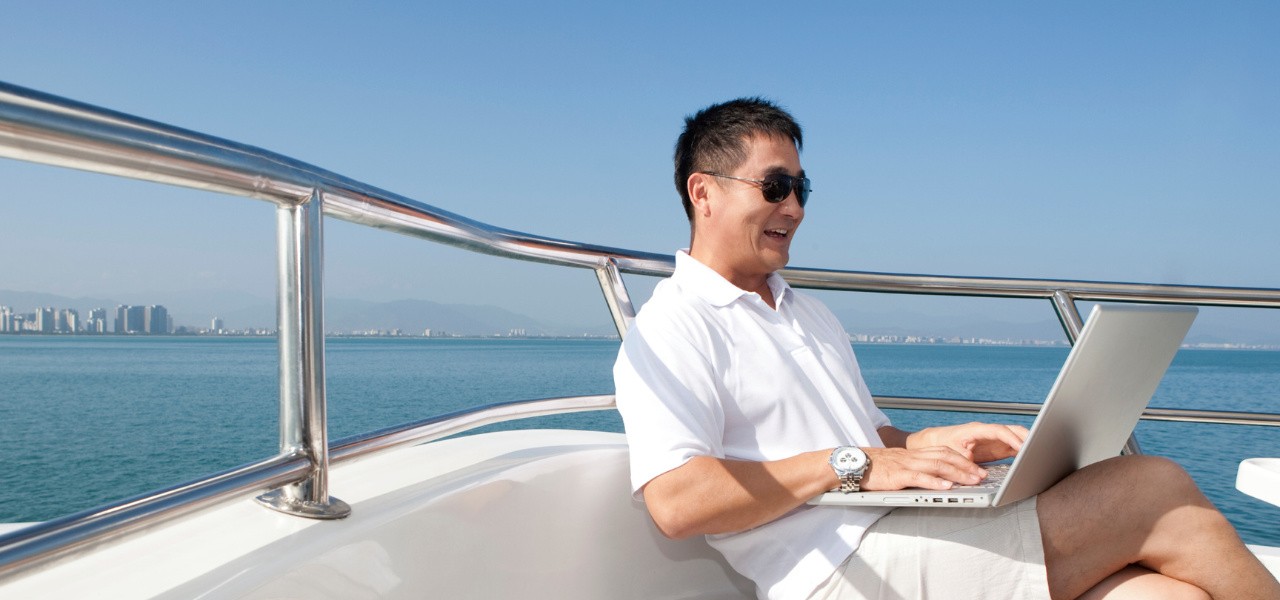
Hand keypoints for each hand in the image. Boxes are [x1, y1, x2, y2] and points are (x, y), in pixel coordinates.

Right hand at [860, 445, 987, 490]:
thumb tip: (933, 479)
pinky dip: (935, 482)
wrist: (851, 464)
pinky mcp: (897, 475)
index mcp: (914, 454)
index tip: (978, 468)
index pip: (944, 452)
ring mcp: (906, 464)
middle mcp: (913, 456)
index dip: (963, 459)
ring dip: (958, 474)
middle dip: (967, 467)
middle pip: (946, 457)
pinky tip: (947, 487)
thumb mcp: (898, 465)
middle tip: (983, 476)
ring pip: (937, 466)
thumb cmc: (874, 468)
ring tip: (973, 481)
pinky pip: (919, 477)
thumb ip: (914, 469)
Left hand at [907, 422, 1027, 462]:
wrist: (933, 442)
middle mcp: (987, 432)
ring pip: (1015, 437)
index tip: (1023, 448)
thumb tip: (977, 470)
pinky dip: (1022, 452)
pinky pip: (1012, 447)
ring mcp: (992, 439)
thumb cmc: (941, 443)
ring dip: (1026, 444)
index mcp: (977, 429)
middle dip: (1026, 438)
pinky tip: (1029, 460)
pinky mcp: (995, 448)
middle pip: (1012, 430)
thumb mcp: (951, 452)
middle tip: (1038, 450)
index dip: (1012, 439)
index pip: (1000, 431)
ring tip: (1038, 455)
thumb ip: (965, 460)